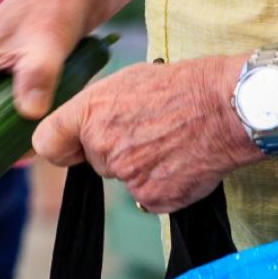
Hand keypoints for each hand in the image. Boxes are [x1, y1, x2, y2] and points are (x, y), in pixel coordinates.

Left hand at [31, 56, 259, 214]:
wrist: (230, 106)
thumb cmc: (183, 87)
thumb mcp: (127, 81)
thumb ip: (96, 109)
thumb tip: (82, 133)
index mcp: (90, 112)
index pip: (47, 142)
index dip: (61, 147)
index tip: (72, 148)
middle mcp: (102, 145)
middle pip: (95, 162)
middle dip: (116, 151)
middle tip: (150, 130)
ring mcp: (126, 174)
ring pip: (124, 178)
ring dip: (143, 168)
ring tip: (172, 142)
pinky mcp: (151, 196)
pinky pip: (148, 197)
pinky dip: (164, 186)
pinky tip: (182, 162)